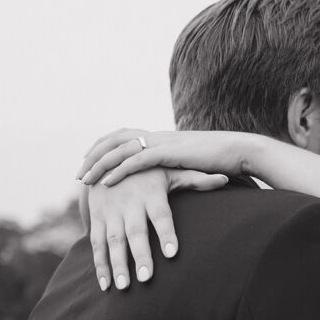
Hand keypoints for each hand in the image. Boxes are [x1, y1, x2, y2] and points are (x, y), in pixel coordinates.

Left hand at [77, 128, 250, 186]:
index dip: (104, 146)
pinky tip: (106, 183)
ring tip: (85, 179)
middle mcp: (157, 136)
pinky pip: (137, 160)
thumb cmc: (220, 160)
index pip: (124, 136)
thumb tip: (170, 176)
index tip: (90, 160)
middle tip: (80, 173)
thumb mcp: (192, 162)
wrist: (239, 151)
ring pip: (121, 150)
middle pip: (115, 140)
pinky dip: (118, 171)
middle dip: (94, 155)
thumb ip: (177, 165)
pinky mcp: (169, 153)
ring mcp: (162, 143)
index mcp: (161, 137)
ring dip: (100, 164)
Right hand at [88, 166, 227, 289]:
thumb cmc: (147, 170)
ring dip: (117, 265)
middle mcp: (129, 204)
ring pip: (113, 241)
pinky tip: (106, 286)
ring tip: (124, 288)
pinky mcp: (96, 218)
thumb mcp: (170, 171)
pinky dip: (100, 265)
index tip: (172, 253)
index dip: (166, 233)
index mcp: (151, 193)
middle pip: (135, 232)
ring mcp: (111, 212)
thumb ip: (196, 179)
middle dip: (140, 255)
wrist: (106, 157)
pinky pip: (96, 244)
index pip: (161, 215)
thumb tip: (225, 179)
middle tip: (146, 278)